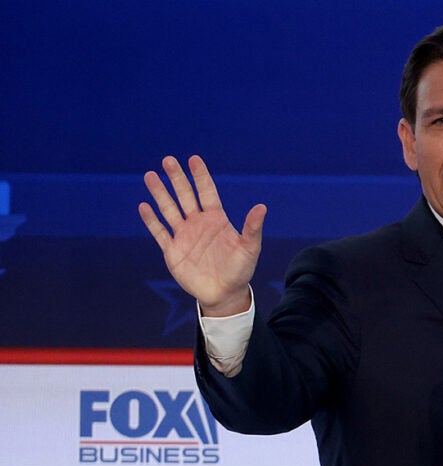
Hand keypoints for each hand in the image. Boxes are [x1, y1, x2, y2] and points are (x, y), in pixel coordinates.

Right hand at [139, 155, 265, 316]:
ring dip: (160, 193)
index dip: (200, 176)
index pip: (206, 192)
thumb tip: (262, 207)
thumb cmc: (240, 270)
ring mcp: (184, 236)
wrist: (224, 293)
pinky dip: (152, 220)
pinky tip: (144, 206)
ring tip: (150, 176)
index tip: (193, 159)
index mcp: (216, 219)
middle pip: (185, 196)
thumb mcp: (249, 248)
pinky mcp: (172, 251)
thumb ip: (252, 228)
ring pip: (169, 209)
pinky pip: (160, 232)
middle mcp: (198, 223)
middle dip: (176, 178)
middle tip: (168, 160)